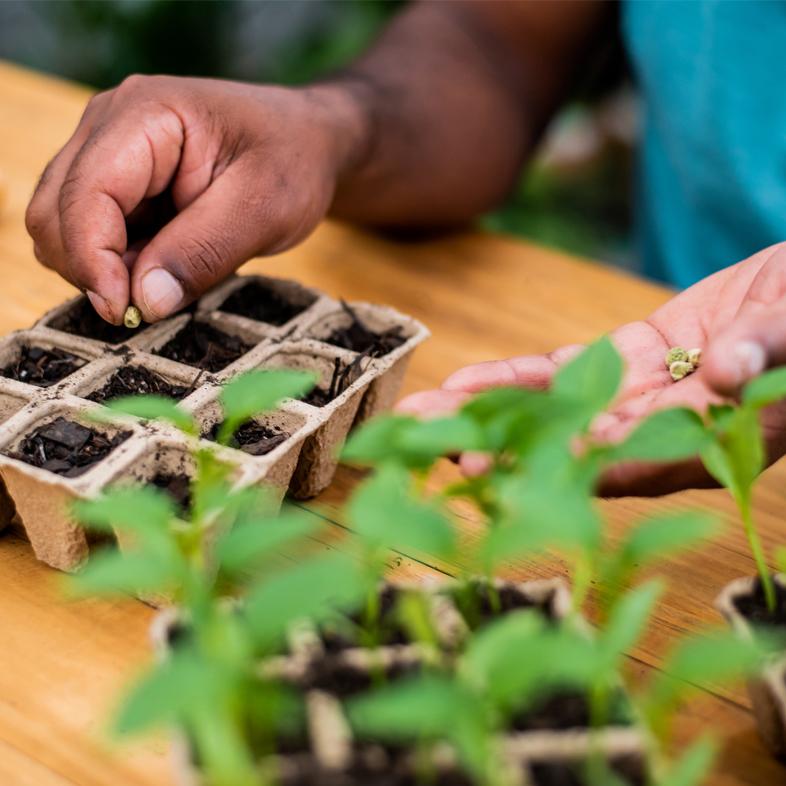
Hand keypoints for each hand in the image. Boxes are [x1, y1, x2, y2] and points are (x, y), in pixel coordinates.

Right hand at [26, 75, 365, 323]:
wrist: (306, 141)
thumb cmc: (291, 161)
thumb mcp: (264, 210)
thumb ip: (203, 253)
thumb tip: (144, 303)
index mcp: (144, 116)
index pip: (85, 194)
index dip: (93, 261)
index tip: (126, 312)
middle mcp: (109, 127)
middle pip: (55, 213)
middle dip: (92, 270)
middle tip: (153, 302)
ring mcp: (106, 153)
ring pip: (63, 227)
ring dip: (103, 270)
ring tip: (169, 276)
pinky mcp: (115, 182)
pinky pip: (89, 234)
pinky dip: (115, 264)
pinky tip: (163, 266)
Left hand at [398, 243, 785, 495]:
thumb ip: (770, 348)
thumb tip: (728, 373)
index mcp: (714, 441)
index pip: (626, 463)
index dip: (555, 468)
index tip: (493, 472)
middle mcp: (666, 430)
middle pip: (570, 444)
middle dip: (497, 445)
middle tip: (424, 445)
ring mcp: (643, 395)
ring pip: (555, 408)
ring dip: (489, 411)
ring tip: (423, 413)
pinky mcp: (632, 359)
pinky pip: (568, 370)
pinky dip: (520, 377)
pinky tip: (468, 382)